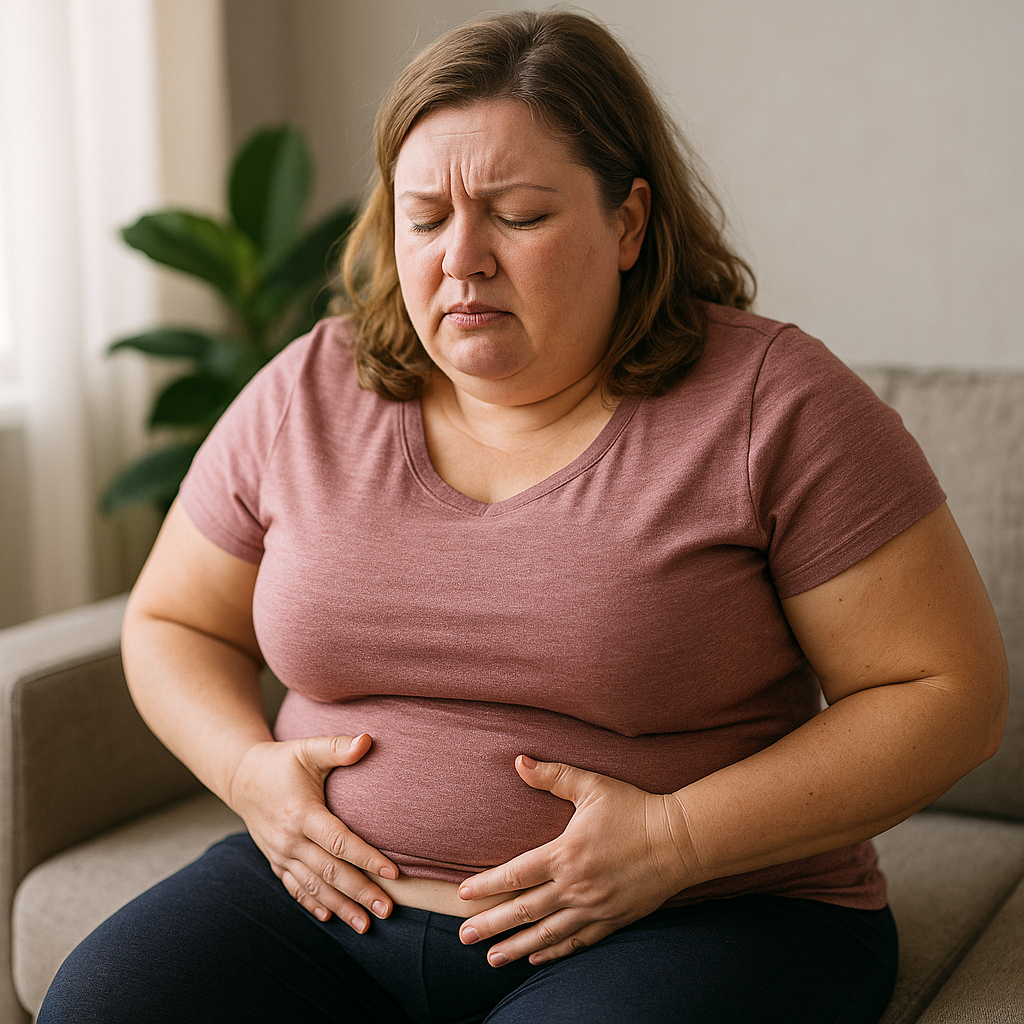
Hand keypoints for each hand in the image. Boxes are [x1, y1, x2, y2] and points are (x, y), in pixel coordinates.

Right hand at [228, 733, 398, 932]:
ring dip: (341, 907)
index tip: (392, 872)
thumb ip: (338, 747)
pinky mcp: (276, 861)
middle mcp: (290, 839)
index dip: (366, 857)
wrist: (242, 777)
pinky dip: (312, 904)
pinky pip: (295, 888)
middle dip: (360, 892)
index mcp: (303, 813)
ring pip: (315, 887)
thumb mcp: (308, 749)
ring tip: (366, 925)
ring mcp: (281, 854)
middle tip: (388, 909)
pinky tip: (330, 918)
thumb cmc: (283, 761)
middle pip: (330, 872)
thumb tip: (368, 740)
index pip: (339, 841)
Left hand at [457, 756, 703, 966]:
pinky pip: (577, 941)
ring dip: (516, 947)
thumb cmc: (634, 808)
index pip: (515, 874)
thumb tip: (519, 761)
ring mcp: (594, 907)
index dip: (487, 885)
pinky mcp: (613, 920)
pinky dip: (554, 951)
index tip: (463, 894)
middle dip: (491, 926)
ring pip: (547, 933)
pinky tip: (536, 956)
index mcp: (565, 854)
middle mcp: (575, 886)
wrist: (681, 840)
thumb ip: (553, 776)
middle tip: (464, 937)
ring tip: (492, 958)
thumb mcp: (592, 785)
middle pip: (524, 911)